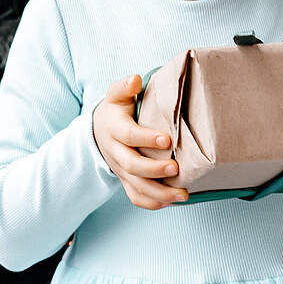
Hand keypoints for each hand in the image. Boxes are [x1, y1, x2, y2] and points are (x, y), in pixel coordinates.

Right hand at [93, 74, 187, 209]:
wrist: (99, 131)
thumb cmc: (117, 110)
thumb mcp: (117, 95)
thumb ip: (124, 87)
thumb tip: (135, 79)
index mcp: (114, 129)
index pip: (129, 136)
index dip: (147, 139)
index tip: (167, 140)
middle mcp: (116, 152)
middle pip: (131, 165)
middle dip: (154, 170)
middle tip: (176, 169)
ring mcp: (120, 169)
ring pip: (136, 186)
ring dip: (159, 193)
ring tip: (183, 194)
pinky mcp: (126, 180)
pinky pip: (135, 196)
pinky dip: (152, 203)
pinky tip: (171, 202)